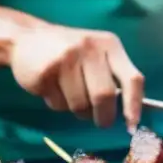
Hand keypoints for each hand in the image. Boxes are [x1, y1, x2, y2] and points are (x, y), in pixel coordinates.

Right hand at [9, 23, 143, 131]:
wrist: (27, 38)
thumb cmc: (70, 52)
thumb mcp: (97, 54)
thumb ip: (113, 76)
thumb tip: (129, 112)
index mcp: (110, 45)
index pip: (131, 78)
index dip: (134, 105)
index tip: (132, 125)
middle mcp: (91, 48)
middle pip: (104, 96)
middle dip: (104, 116)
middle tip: (101, 121)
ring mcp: (67, 59)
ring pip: (80, 104)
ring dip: (77, 110)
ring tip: (69, 94)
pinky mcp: (46, 71)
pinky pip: (58, 104)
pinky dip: (57, 103)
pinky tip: (51, 87)